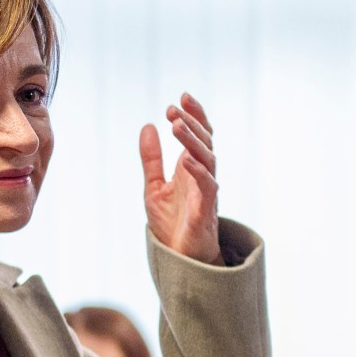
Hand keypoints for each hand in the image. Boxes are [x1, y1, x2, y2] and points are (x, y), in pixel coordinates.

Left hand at [138, 94, 219, 263]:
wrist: (180, 259)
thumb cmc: (172, 224)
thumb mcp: (153, 186)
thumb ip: (151, 159)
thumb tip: (147, 126)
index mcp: (192, 169)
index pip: (199, 135)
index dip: (194, 115)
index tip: (180, 98)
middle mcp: (203, 177)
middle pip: (205, 142)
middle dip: (192, 122)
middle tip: (174, 107)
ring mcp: (207, 193)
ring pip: (208, 159)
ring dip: (193, 140)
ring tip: (176, 124)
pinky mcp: (207, 211)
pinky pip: (208, 186)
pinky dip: (198, 171)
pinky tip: (185, 159)